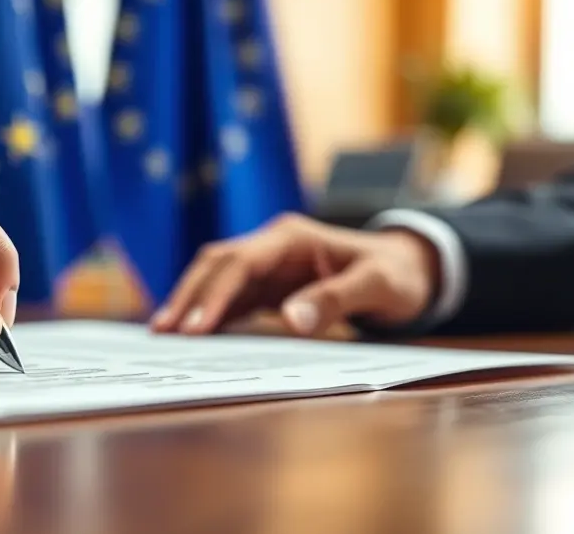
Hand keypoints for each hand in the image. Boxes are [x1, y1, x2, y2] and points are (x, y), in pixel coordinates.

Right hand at [149, 214, 440, 336]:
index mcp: (291, 237)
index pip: (240, 263)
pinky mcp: (270, 286)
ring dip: (192, 304)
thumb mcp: (378, 286)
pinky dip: (210, 314)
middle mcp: (272, 246)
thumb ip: (336, 299)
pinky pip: (231, 298)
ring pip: (217, 280)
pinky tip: (192, 335)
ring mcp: (268, 265)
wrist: (410, 269)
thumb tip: (292, 321)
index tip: (195, 328)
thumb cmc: (397, 274)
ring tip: (163, 335)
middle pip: (217, 266)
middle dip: (188, 297)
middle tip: (162, 332)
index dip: (214, 294)